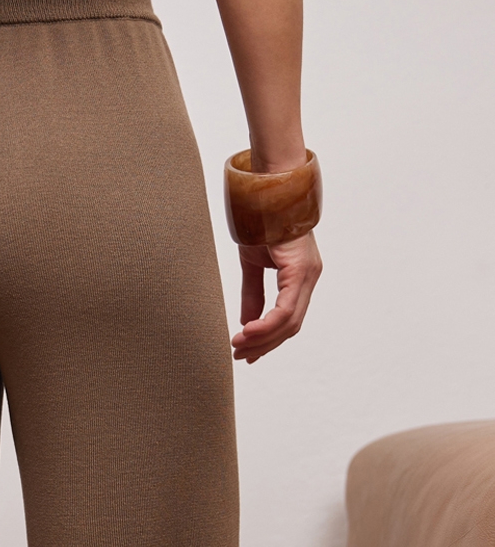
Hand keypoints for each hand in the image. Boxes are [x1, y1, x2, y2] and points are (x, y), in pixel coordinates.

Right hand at [231, 230, 321, 364]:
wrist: (267, 191)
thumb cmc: (262, 221)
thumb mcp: (253, 264)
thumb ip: (253, 295)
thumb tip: (248, 322)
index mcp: (300, 277)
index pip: (288, 319)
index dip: (268, 339)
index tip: (248, 352)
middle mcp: (309, 278)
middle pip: (290, 326)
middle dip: (264, 345)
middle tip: (240, 355)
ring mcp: (308, 274)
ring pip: (289, 322)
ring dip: (263, 338)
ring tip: (239, 346)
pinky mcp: (301, 271)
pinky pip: (285, 309)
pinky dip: (266, 325)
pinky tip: (248, 332)